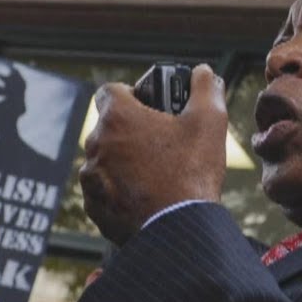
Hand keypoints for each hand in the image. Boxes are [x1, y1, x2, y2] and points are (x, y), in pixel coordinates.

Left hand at [80, 64, 226, 244]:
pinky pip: (103, 191)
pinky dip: (119, 191)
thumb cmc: (192, 173)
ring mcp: (91, 178)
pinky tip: (146, 198)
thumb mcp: (210, 121)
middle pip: (109, 127)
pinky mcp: (94, 207)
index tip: (149, 108)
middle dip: (131, 132)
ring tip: (156, 175)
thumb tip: (202, 72)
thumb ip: (205, 88)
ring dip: (124, 162)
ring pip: (105, 160)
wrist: (180, 229)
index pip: (110, 91)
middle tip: (161, 144)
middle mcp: (96, 144)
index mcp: (118, 117)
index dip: (130, 95)